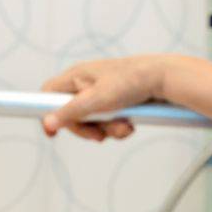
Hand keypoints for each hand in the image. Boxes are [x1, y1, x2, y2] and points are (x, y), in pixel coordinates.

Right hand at [41, 55, 170, 141]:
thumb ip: (69, 113)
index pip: (48, 94)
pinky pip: (105, 122)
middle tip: (98, 135)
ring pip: (90, 121)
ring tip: (122, 127)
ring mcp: (100, 94)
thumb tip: (47, 123)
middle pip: (69, 115)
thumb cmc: (131, 81)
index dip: (46, 113)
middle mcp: (85, 84)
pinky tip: (128, 125)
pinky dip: (116, 128)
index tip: (52, 132)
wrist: (165, 78)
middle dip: (85, 129)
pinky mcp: (114, 102)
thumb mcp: (96, 100)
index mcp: (76, 76)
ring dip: (105, 130)